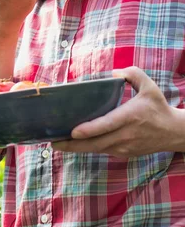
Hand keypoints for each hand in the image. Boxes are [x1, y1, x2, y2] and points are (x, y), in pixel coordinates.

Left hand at [52, 67, 184, 156]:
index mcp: (130, 116)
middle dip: (72, 144)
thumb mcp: (149, 85)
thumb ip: (132, 73)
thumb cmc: (158, 107)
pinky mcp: (123, 153)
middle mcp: (125, 134)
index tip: (72, 131)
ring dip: (76, 148)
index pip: (106, 125)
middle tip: (53, 142)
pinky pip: (102, 151)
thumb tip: (114, 73)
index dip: (89, 130)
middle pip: (95, 143)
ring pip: (96, 150)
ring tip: (57, 143)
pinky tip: (73, 144)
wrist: (173, 133)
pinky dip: (87, 148)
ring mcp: (124, 147)